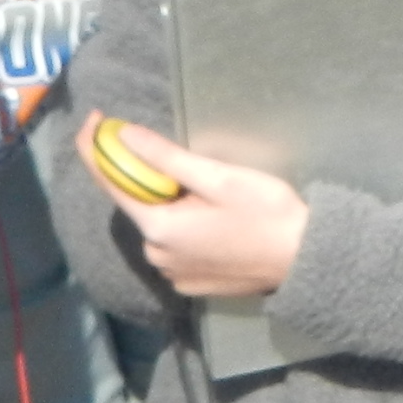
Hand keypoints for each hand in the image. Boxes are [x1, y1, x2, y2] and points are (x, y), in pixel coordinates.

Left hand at [82, 115, 309, 298]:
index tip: (96, 117)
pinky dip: (183, 227)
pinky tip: (215, 220)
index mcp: (158, 228)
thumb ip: (166, 157)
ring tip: (210, 191)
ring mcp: (172, 274)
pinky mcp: (190, 284)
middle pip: (137, 203)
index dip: (96, 146)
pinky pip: (174, 246)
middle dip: (148, 177)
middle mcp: (156, 255)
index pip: (109, 181)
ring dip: (169, 203)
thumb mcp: (219, 178)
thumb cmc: (267, 214)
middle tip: (184, 158)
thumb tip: (121, 135)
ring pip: (158, 225)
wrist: (307, 263)